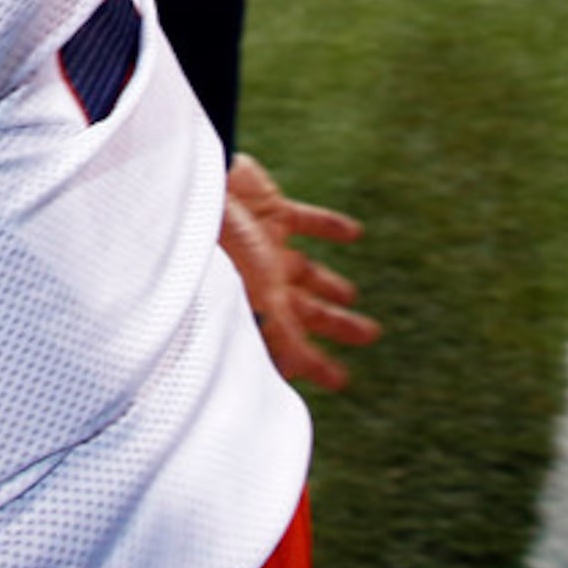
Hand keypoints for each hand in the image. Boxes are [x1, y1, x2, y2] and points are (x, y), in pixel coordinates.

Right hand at [219, 152, 379, 391]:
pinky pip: (305, 221)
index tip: (340, 380)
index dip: (313, 364)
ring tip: (350, 295)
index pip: (291, 344)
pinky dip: (330, 227)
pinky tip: (354, 233)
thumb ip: (275, 333)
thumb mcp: (252, 298)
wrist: (199, 187)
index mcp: (257, 304)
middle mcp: (262, 278)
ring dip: (329, 284)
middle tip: (368, 334)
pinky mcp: (269, 209)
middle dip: (334, 324)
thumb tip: (293, 371)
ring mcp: (265, 244)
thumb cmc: (217, 246)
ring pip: (306, 270)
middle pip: (304, 309)